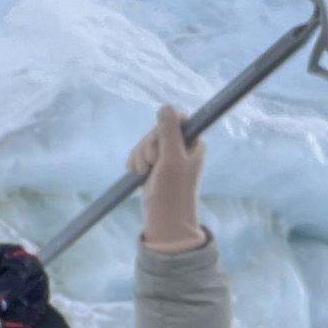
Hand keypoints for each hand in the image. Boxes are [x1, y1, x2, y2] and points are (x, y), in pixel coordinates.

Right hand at [128, 104, 206, 252]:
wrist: (164, 221)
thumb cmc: (173, 191)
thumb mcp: (172, 159)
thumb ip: (169, 132)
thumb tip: (165, 107)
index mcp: (193, 143)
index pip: (176, 119)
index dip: (163, 129)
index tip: (161, 145)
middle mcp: (180, 147)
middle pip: (156, 130)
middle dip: (148, 146)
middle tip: (153, 164)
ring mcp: (165, 157)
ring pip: (144, 142)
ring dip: (140, 156)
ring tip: (145, 172)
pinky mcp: (152, 167)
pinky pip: (137, 154)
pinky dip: (135, 163)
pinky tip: (137, 174)